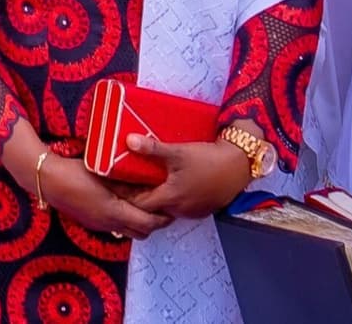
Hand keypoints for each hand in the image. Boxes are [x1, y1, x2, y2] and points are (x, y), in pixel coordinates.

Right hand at [36, 156, 173, 240]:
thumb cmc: (75, 172)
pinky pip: (116, 227)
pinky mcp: (91, 222)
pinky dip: (125, 219)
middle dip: (154, 223)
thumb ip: (127, 182)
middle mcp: (109, 223)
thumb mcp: (104, 173)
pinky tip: (122, 203)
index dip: (162, 218)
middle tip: (161, 207)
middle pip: (142, 233)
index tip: (171, 207)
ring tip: (143, 205)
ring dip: (139, 222)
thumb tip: (148, 183)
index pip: (148, 223)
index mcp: (115, 211)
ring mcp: (99, 225)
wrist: (48, 180)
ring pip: (129, 232)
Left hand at [112, 134, 253, 220]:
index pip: (138, 204)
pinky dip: (167, 198)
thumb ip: (153, 148)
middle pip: (151, 209)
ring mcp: (192, 211)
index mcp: (171, 198)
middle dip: (136, 197)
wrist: (239, 165)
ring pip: (165, 209)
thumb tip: (129, 140)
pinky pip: (178, 207)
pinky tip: (165, 184)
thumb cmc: (209, 160)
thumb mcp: (178, 152)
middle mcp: (180, 209)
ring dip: (153, 198)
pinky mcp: (202, 208)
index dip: (124, 195)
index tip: (112, 184)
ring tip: (141, 181)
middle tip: (123, 181)